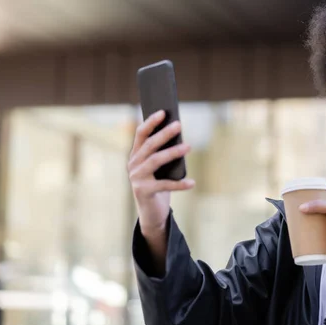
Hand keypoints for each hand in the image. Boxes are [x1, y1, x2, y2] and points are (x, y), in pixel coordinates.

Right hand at [127, 110, 194, 236]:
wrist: (152, 213)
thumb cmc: (159, 185)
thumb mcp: (161, 168)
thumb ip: (164, 154)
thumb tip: (180, 137)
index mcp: (136, 155)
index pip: (141, 134)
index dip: (151, 122)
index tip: (163, 112)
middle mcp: (133, 165)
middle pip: (149, 145)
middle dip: (164, 134)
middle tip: (178, 124)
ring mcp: (136, 178)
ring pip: (155, 161)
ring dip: (173, 152)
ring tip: (188, 146)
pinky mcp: (143, 192)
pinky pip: (164, 185)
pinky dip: (180, 184)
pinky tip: (192, 182)